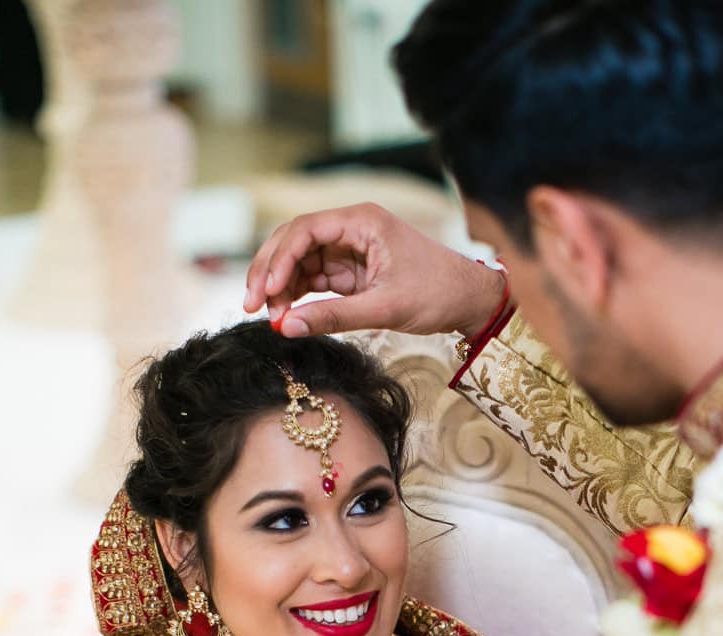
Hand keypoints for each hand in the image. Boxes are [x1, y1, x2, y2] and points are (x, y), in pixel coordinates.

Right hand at [243, 202, 504, 340]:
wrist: (471, 301)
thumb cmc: (439, 294)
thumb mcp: (386, 308)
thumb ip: (335, 317)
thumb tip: (287, 328)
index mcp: (363, 220)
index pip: (305, 229)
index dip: (278, 259)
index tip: (264, 290)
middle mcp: (352, 228)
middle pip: (294, 241)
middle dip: (270, 271)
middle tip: (251, 305)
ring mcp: (349, 249)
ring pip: (299, 261)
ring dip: (281, 287)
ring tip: (271, 317)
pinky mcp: (351, 271)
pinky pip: (314, 279)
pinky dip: (297, 296)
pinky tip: (286, 316)